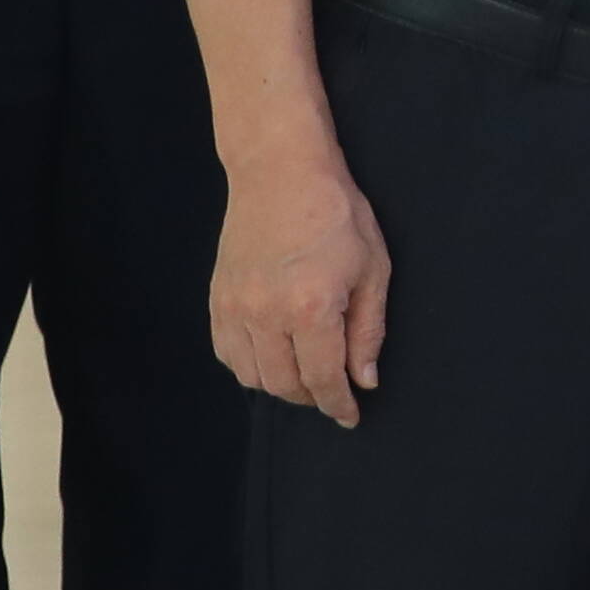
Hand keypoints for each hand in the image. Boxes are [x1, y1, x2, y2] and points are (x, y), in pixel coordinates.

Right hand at [216, 156, 391, 423]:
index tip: (350, 416)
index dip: (338, 404)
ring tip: (306, 376)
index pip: (322, 378)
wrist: (279, 172)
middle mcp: (265, 314)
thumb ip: (368, 330)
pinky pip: (226, 353)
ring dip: (280, 386)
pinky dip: (249, 367)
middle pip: (284, 384)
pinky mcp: (216, 299)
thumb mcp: (373, 269)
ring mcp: (234, 307)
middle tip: (332, 393)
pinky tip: (272, 358)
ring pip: (251, 376)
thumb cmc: (336, 214)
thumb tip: (365, 379)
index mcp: (310, 307)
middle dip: (312, 398)